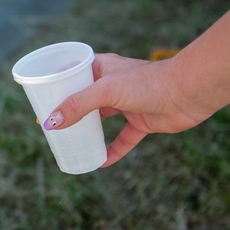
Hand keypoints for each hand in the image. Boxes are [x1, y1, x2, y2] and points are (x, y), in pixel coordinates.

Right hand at [42, 53, 215, 166]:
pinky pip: (123, 139)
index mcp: (101, 67)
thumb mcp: (106, 91)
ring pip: (101, 120)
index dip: (56, 85)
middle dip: (68, 112)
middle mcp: (112, 84)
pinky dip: (113, 150)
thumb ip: (78, 105)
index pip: (72, 73)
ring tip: (70, 143)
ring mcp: (127, 104)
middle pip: (83, 99)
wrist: (189, 91)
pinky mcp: (142, 121)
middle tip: (50, 126)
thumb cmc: (148, 82)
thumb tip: (51, 123)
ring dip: (88, 132)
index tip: (40, 99)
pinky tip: (101, 162)